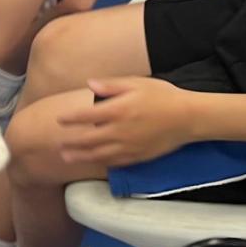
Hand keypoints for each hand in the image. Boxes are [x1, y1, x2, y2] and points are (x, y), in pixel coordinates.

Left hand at [57, 77, 195, 166]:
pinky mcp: (138, 157)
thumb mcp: (137, 83)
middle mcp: (120, 131)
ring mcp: (129, 146)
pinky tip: (95, 162)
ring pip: (99, 154)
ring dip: (81, 156)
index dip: (70, 119)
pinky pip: (116, 162)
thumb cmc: (163, 96)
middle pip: (88, 139)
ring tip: (67, 157)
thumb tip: (89, 84)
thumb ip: (111, 85)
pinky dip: (102, 163)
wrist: (187, 118)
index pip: (86, 116)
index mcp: (118, 110)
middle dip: (71, 142)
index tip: (59, 120)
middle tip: (58, 144)